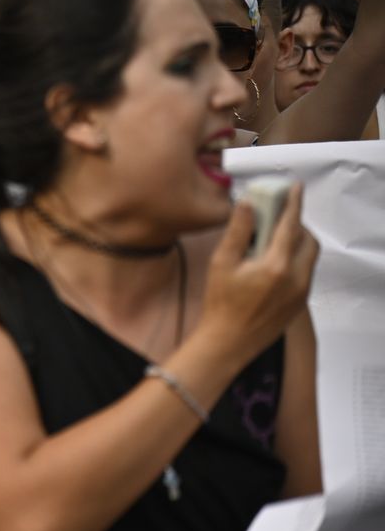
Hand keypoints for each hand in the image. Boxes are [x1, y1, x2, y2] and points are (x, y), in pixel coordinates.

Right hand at [199, 184, 319, 363]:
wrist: (228, 341)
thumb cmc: (221, 303)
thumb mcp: (222, 263)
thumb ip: (237, 231)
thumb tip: (246, 205)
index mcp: (276, 265)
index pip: (291, 225)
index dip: (294, 203)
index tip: (296, 188)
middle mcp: (296, 277)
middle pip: (309, 240)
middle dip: (297, 225)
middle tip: (278, 218)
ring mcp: (302, 291)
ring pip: (310, 257)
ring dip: (298, 243)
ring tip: (273, 241)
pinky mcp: (300, 302)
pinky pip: (306, 273)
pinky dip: (295, 260)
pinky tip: (272, 264)